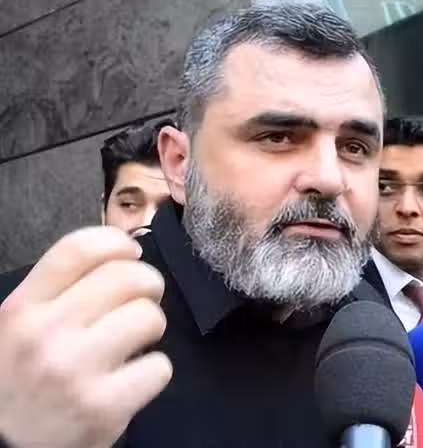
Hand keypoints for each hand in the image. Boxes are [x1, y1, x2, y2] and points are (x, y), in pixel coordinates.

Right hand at [0, 227, 171, 447]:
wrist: (12, 445)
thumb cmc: (28, 376)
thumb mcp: (24, 325)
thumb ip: (63, 288)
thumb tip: (125, 252)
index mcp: (22, 308)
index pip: (79, 248)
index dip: (118, 243)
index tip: (130, 254)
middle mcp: (44, 334)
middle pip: (128, 277)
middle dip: (148, 286)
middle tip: (141, 302)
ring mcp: (74, 371)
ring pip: (150, 317)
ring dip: (152, 328)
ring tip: (133, 343)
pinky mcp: (103, 406)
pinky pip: (160, 366)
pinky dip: (153, 371)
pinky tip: (130, 378)